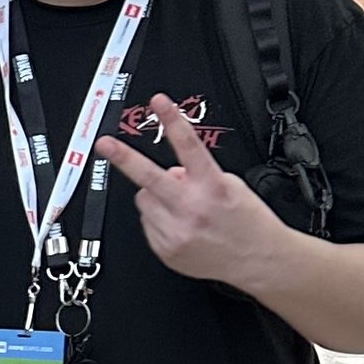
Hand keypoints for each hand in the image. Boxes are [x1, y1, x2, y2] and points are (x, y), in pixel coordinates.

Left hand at [93, 95, 290, 287]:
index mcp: (212, 186)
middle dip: (123, 158)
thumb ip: (198, 173)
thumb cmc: (248, 223)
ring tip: (181, 207)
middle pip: (149, 178)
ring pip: (144, 199)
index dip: (172, 121)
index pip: (189, 146)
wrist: (258, 261)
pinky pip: (147, 223)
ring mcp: (177, 232)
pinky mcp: (167, 249)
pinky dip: (159, 219)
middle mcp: (193, 209)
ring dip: (156, 196)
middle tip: (104, 144)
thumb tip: (171, 171)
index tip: (159, 103)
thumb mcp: (231, 185)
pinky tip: (182, 226)